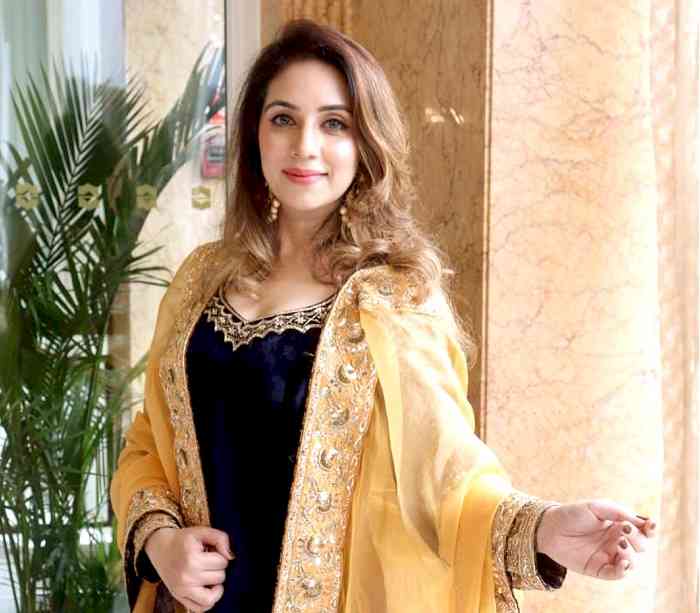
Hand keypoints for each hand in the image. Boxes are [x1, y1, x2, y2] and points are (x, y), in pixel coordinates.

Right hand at [144, 526, 233, 611]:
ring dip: (215, 585)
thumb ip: (221, 538)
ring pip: (213, 596)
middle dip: (218, 568)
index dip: (220, 554)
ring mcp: (182, 590)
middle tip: (207, 561)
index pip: (222, 562)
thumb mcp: (201, 531)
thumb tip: (230, 556)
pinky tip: (208, 589)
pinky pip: (200, 608)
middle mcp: (186, 577)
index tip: (210, 551)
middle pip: (219, 577)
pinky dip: (208, 601)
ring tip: (209, 575)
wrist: (160, 547)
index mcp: (192, 558)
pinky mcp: (179, 597)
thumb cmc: (183, 539)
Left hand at [536, 500, 655, 579]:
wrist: (549, 527)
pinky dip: (623, 570)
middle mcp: (618, 542)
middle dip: (637, 539)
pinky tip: (621, 561)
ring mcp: (609, 556)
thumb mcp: (597, 507)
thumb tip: (642, 522)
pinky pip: (617, 574)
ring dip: (632, 555)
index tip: (650, 525)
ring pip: (633, 562)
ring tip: (620, 544)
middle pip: (641, 546)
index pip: (643, 530)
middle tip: (623, 529)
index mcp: (619, 525)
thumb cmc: (572, 514)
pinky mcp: (599, 569)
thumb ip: (620, 512)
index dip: (651, 529)